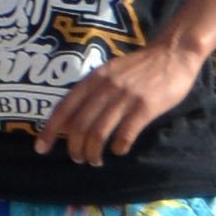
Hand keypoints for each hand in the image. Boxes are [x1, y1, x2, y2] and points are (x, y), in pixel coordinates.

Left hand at [34, 42, 204, 164]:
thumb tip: (71, 117)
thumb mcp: (110, 72)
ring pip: (99, 132)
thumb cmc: (140, 66)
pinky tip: (119, 151)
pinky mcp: (146, 106)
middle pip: (79, 125)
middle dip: (74, 147)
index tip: (41, 148)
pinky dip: (118, 147)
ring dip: (93, 152)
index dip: (49, 130)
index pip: (64, 108)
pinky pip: (125, 134)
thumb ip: (92, 90)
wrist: (173, 54)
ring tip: (94, 161)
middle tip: (78, 158)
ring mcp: (126, 97)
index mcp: (94, 79)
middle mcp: (105, 88)